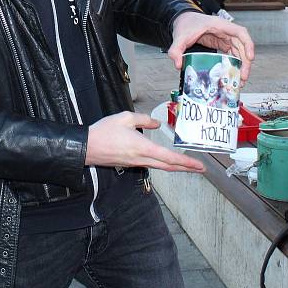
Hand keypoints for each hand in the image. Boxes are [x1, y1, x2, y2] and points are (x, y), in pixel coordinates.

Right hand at [86, 112, 205, 172]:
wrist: (86, 147)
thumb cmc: (103, 132)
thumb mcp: (124, 118)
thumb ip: (143, 120)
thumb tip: (156, 123)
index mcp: (142, 148)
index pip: (169, 157)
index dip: (186, 162)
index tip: (199, 165)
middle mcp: (141, 159)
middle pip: (168, 166)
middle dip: (186, 168)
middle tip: (201, 169)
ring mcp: (135, 163)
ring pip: (160, 167)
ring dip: (176, 167)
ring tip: (187, 166)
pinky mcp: (129, 163)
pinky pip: (151, 165)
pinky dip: (163, 164)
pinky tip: (165, 161)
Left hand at [167, 11, 253, 82]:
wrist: (182, 20)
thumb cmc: (185, 24)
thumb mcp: (179, 37)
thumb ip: (176, 49)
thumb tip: (178, 64)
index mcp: (219, 25)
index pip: (240, 32)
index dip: (248, 44)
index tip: (250, 58)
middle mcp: (225, 31)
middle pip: (242, 45)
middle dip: (245, 61)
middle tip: (243, 77)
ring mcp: (224, 37)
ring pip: (239, 51)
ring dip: (242, 65)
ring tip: (240, 80)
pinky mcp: (221, 43)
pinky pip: (232, 53)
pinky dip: (235, 63)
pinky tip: (233, 74)